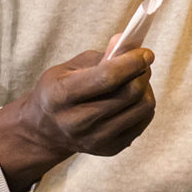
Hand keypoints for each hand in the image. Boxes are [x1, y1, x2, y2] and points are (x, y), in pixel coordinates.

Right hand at [0, 46, 157, 191]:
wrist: (45, 131)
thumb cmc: (59, 91)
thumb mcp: (68, 68)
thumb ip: (100, 56)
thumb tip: (129, 43)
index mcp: (61, 95)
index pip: (107, 77)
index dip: (131, 62)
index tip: (145, 52)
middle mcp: (77, 121)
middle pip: (129, 94)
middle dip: (142, 72)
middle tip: (143, 62)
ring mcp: (95, 139)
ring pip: (141, 108)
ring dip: (146, 88)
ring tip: (137, 79)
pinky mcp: (110, 148)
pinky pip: (142, 122)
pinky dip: (143, 105)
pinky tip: (133, 98)